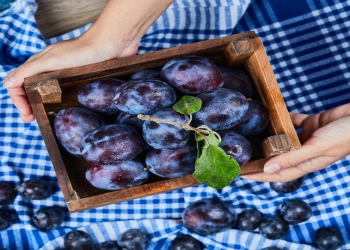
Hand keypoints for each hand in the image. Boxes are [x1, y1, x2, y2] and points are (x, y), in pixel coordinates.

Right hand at [4, 0, 173, 122]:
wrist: (112, 44)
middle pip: (32, 91)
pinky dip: (63, 104)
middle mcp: (51, 71)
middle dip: (30, 106)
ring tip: (48, 119)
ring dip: (46, 107)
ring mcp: (67, 76)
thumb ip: (29, 70)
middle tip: (35, 120)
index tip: (27, 115)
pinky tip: (68, 112)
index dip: (18, 100)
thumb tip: (9, 83)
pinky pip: (69, 95)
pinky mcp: (82, 81)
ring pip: (50, 94)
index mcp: (40, 65)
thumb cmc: (83, 51)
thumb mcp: (51, 61)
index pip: (18, 83)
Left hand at [242, 103, 349, 181]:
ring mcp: (307, 138)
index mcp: (307, 163)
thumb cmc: (344, 136)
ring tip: (251, 136)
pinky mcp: (310, 123)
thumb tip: (268, 169)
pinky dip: (282, 119)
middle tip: (241, 155)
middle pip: (277, 158)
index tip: (241, 174)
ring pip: (283, 139)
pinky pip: (292, 122)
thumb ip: (293, 158)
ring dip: (269, 138)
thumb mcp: (317, 148)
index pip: (277, 173)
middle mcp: (304, 152)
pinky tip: (270, 115)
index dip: (259, 175)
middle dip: (259, 158)